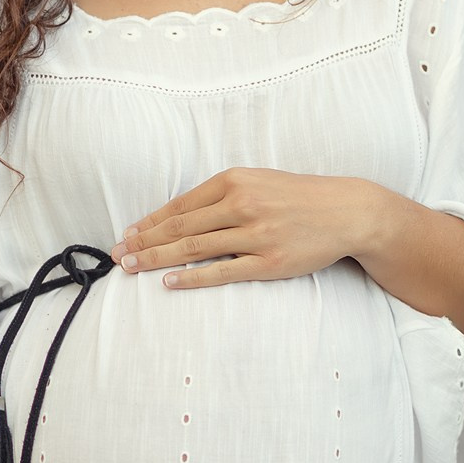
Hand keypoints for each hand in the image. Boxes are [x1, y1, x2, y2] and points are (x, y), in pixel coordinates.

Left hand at [113, 167, 371, 287]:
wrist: (345, 211)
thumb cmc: (296, 196)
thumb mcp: (257, 181)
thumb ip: (221, 194)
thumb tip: (179, 214)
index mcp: (234, 180)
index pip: (181, 205)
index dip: (150, 221)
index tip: (128, 234)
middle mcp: (242, 204)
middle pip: (181, 227)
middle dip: (145, 242)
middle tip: (118, 255)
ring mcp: (256, 234)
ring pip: (195, 248)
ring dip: (158, 259)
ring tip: (133, 268)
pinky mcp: (269, 262)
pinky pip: (222, 272)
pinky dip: (192, 277)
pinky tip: (169, 282)